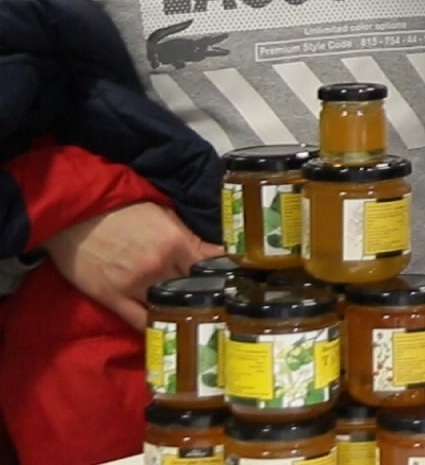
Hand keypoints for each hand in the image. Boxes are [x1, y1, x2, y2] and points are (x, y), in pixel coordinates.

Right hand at [45, 203, 222, 329]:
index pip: (209, 267)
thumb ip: (190, 238)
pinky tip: (167, 330)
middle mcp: (159, 266)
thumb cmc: (121, 210)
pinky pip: (140, 322)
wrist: (76, 213)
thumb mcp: (163, 214)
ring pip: (169, 309)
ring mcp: (135, 285)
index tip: (232, 284)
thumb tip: (219, 253)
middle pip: (192, 290)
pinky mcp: (112, 298)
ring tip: (193, 320)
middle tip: (214, 304)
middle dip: (204, 296)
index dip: (221, 276)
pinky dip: (156, 327)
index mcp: (175, 242)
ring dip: (181, 314)